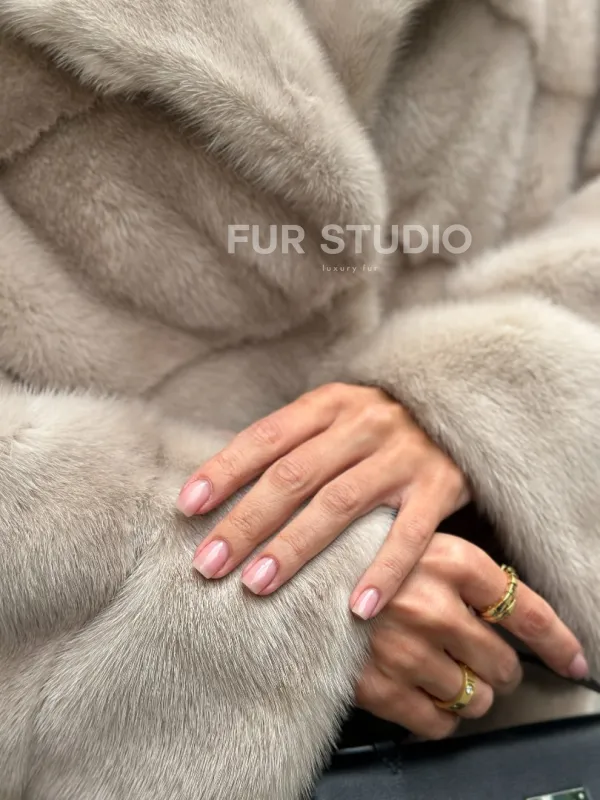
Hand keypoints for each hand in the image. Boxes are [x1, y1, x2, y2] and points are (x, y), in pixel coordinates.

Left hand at [176, 382, 468, 616]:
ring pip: (340, 503)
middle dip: (246, 522)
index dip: (224, 470)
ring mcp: (403, 456)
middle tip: (208, 564)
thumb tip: (219, 491)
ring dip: (295, 547)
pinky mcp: (440, 487)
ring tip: (256, 586)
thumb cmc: (376, 427)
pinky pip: (409, 535)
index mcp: (329, 404)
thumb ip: (289, 445)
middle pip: (295, 476)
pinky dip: (382, 572)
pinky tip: (355, 611)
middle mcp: (363, 424)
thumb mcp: (334, 418)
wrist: (460, 410)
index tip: (187, 507)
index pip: (266, 437)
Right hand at [356, 534, 588, 738]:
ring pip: (474, 698)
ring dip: (469, 694)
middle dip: (498, 669)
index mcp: (447, 560)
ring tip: (447, 677)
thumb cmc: (345, 550)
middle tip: (482, 662)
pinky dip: (438, 719)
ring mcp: (407, 649)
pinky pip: (436, 725)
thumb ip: (453, 566)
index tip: (573, 659)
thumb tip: (498, 605)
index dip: (558, 641)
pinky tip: (423, 698)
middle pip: (503, 663)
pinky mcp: (379, 686)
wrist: (280, 572)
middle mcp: (434, 606)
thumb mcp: (405, 534)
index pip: (526, 610)